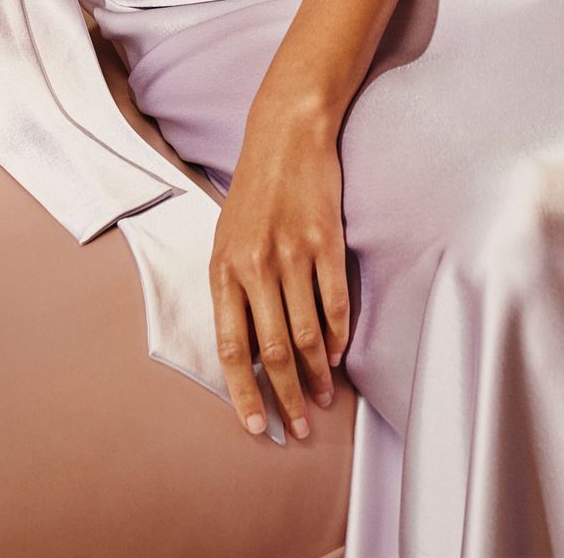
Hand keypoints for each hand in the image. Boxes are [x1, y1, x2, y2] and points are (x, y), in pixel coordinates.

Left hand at [209, 88, 350, 440]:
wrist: (286, 134)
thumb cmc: (254, 192)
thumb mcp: (226, 238)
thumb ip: (234, 292)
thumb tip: (248, 352)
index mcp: (223, 269)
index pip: (231, 347)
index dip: (243, 392)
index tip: (257, 427)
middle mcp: (255, 266)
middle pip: (271, 351)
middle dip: (285, 397)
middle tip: (298, 430)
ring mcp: (293, 253)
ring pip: (306, 333)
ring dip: (316, 374)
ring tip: (323, 400)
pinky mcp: (326, 241)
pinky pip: (334, 301)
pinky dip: (338, 335)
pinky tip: (339, 355)